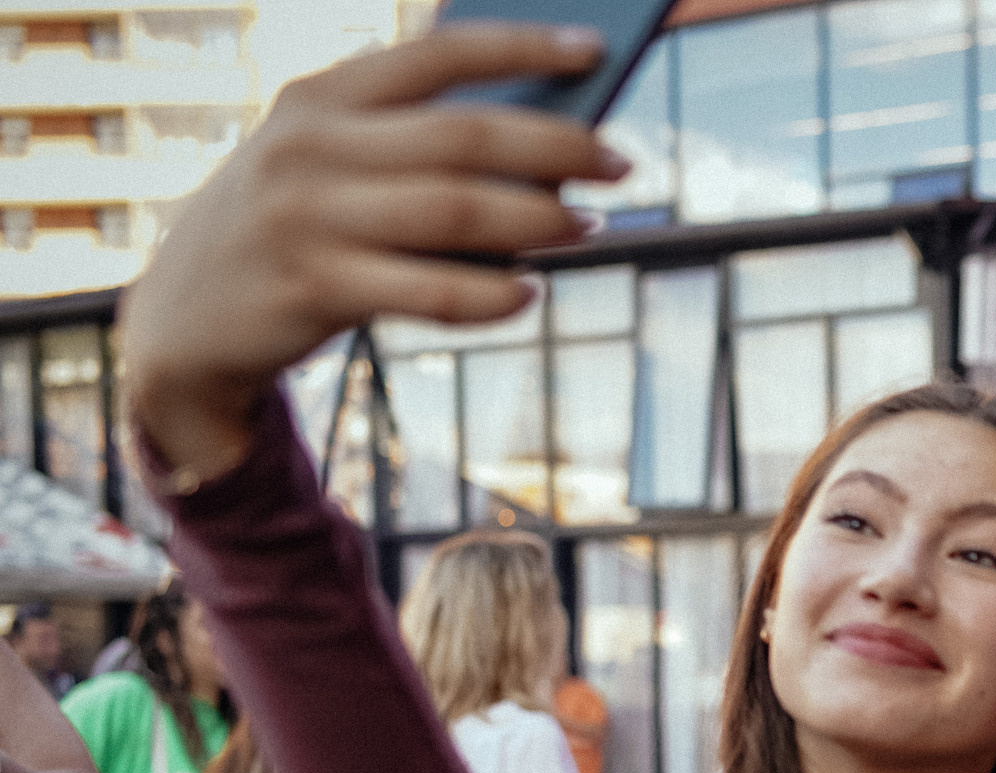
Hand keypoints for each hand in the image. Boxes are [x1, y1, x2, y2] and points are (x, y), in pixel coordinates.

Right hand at [119, 25, 626, 478]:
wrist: (187, 316)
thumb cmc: (296, 227)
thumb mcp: (331, 164)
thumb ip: (412, 147)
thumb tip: (548, 153)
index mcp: (320, 97)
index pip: (436, 55)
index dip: (521, 46)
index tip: (594, 49)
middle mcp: (310, 145)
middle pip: (464, 137)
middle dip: (558, 147)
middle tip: (622, 164)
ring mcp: (307, 216)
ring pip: (455, 210)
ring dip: (540, 218)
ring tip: (591, 227)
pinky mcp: (313, 287)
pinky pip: (429, 290)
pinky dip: (491, 293)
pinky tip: (529, 292)